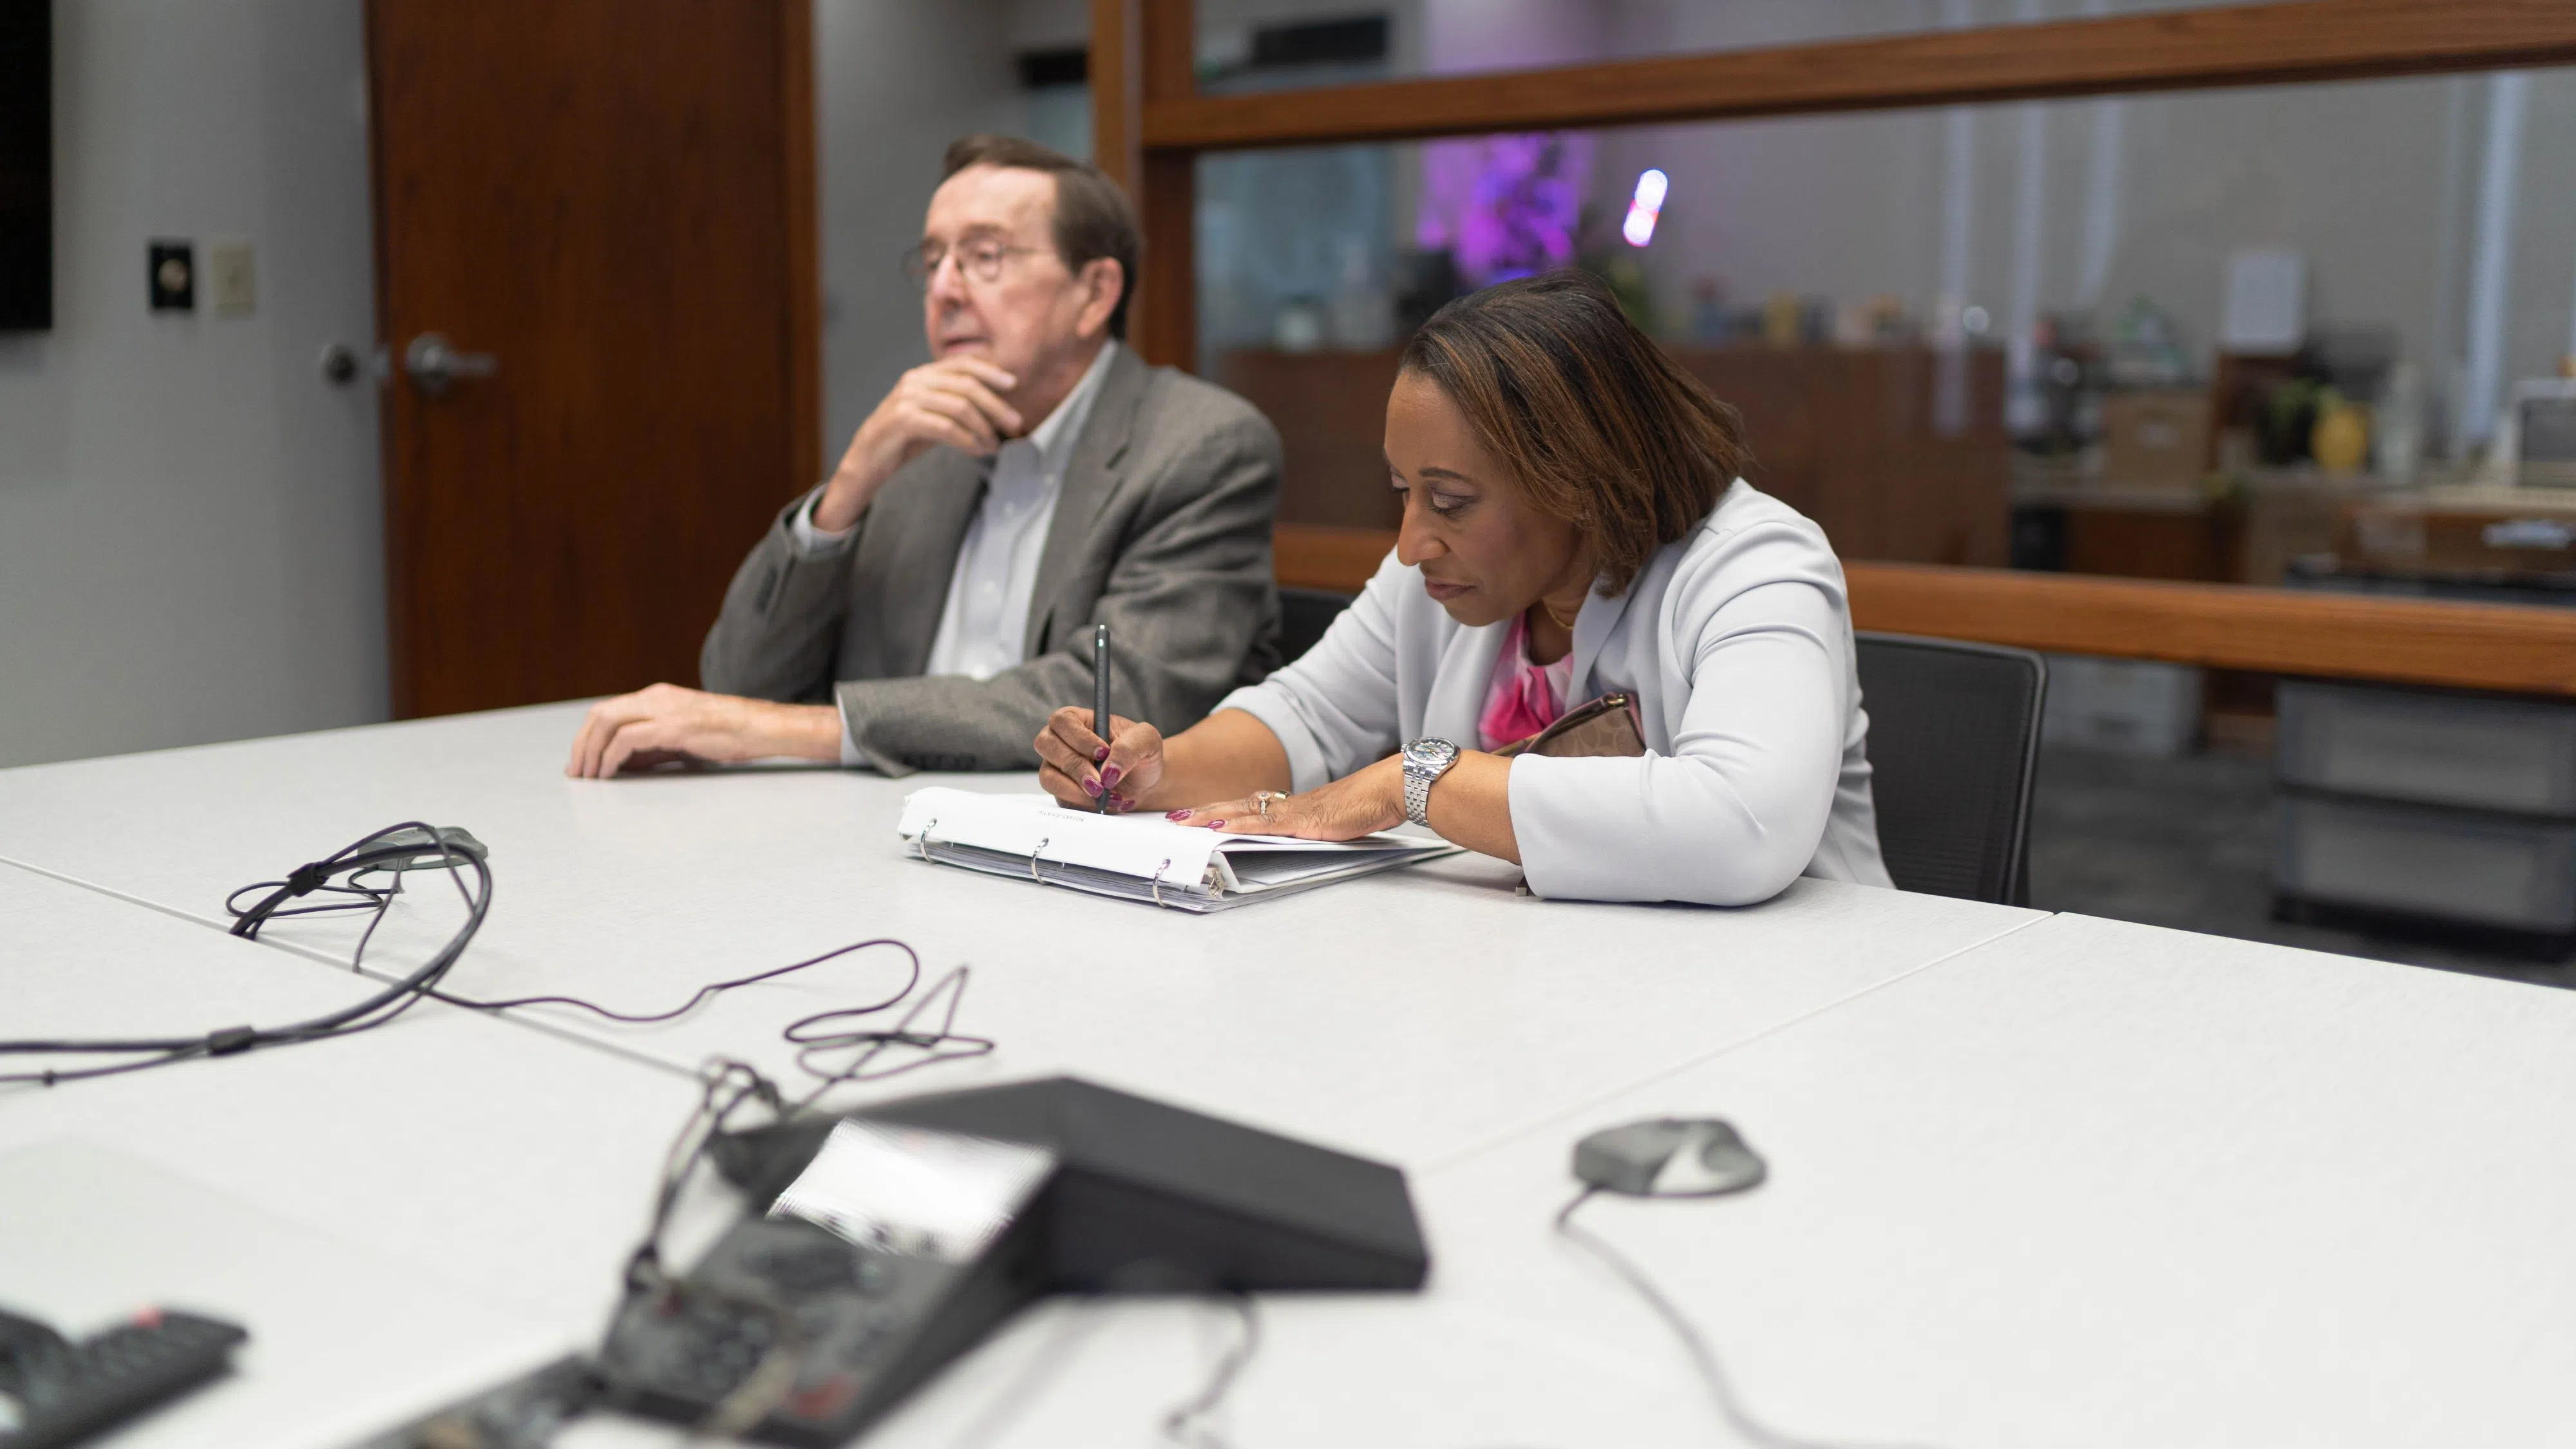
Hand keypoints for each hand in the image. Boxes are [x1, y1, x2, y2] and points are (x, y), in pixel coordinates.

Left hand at [566, 684, 840, 777]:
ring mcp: (664, 709)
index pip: (608, 710)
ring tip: (588, 776)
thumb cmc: (730, 734)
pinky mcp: (673, 726)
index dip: (586, 736)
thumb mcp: (683, 739)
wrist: (762, 727)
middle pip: (600, 714)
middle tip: (576, 772)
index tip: (580, 761)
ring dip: (590, 751)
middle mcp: (656, 697)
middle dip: (581, 744)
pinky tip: (609, 773)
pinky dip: (610, 756)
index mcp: (658, 697)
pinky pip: (627, 738)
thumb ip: (651, 748)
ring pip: (607, 722)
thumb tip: (620, 765)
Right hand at [815, 356, 1022, 529]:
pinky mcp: (903, 419)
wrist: (867, 460)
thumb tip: (998, 408)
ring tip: (994, 445)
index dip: (990, 371)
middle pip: (966, 385)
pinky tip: (977, 451)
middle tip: (1015, 424)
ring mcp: (907, 398)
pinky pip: (946, 427)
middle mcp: (915, 380)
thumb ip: (959, 407)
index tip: (1013, 384)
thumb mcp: (935, 416)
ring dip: (984, 427)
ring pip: (959, 406)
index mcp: (923, 374)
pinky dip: (967, 440)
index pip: (962, 364)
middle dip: (996, 405)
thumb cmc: (904, 439)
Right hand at [1034, 705, 1162, 812]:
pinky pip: (1060, 797)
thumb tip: (1108, 771)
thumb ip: (1130, 747)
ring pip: (1048, 776)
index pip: (1063, 720)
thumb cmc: (1143, 755)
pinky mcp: (1062, 791)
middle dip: (1075, 766)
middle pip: (1046, 745)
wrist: (1146, 784)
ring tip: (1105, 795)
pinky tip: (1106, 802)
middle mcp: (1063, 741)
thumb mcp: (1148, 741)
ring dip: (1076, 789)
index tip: (1103, 752)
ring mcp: (1059, 767)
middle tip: (1101, 781)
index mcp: (1080, 721)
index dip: (1078, 736)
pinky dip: (1083, 803)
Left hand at [1166, 756, 1405, 840]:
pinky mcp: (1300, 820)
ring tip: (1183, 822)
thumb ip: (1320, 830)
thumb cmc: (1371, 806)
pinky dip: (1236, 825)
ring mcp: (1293, 810)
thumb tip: (1314, 839)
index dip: (1225, 811)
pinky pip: (1261, 823)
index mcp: (1297, 806)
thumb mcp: (1339, 824)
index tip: (1202, 816)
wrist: (1389, 789)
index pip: (1252, 807)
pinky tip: (1217, 829)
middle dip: (1205, 812)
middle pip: (1238, 806)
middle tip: (1175, 817)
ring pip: (1242, 811)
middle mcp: (1289, 804)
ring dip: (1210, 816)